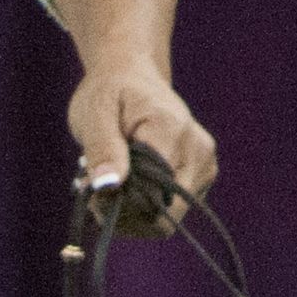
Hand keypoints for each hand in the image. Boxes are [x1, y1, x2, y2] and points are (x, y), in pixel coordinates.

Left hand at [69, 63, 215, 237]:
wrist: (131, 76)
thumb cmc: (109, 91)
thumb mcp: (95, 113)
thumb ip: (102, 148)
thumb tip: (109, 186)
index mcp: (173, 130)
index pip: (155, 196)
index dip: (121, 205)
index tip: (91, 188)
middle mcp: (199, 151)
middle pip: (164, 215)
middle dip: (125, 212)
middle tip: (94, 189)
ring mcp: (205, 166)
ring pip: (167, 220)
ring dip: (131, 213)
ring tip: (108, 183)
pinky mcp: (202, 177)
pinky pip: (171, 212)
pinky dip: (143, 209)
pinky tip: (125, 186)